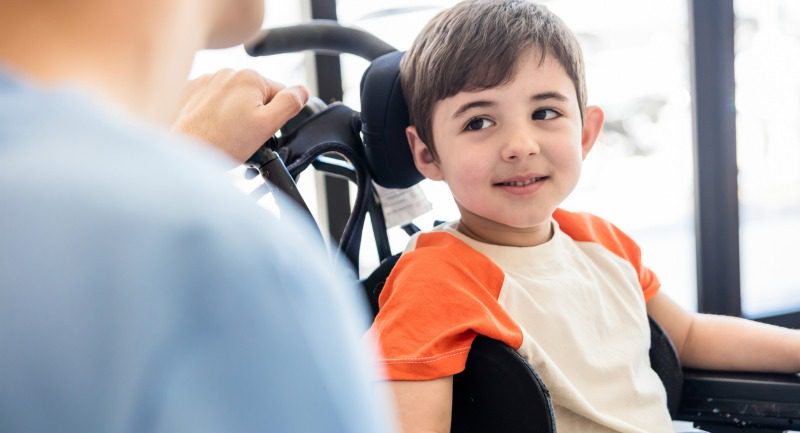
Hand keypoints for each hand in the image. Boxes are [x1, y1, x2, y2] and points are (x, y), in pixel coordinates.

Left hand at [172, 69, 308, 161]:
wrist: (180, 151)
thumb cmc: (220, 143)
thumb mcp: (266, 126)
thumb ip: (289, 104)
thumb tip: (302, 91)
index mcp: (250, 78)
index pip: (280, 95)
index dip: (276, 118)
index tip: (262, 134)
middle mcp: (227, 73)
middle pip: (256, 97)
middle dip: (254, 117)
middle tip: (243, 139)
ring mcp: (206, 81)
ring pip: (233, 101)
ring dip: (234, 117)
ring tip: (224, 138)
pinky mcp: (189, 92)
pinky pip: (211, 103)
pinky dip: (213, 116)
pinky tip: (209, 132)